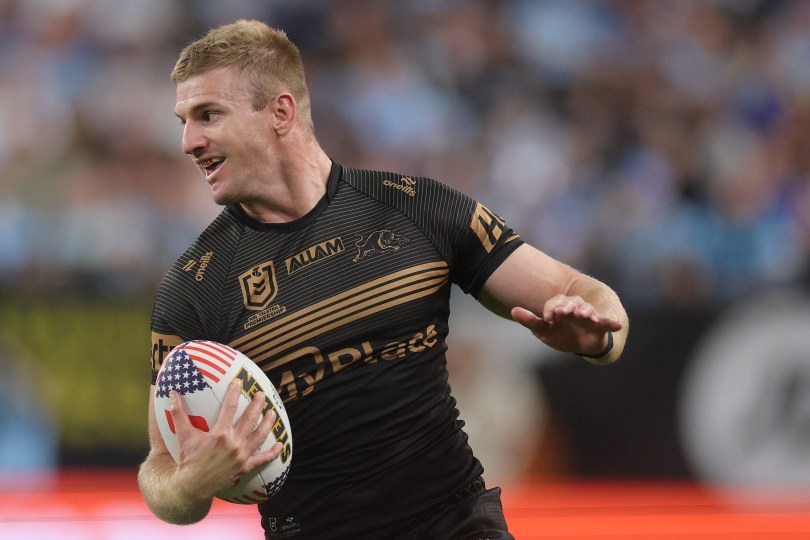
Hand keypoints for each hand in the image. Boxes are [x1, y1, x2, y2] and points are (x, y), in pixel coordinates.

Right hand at [169, 378, 282, 501]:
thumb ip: (178, 414)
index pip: (230, 407)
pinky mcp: (245, 467)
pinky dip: (273, 453)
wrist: (192, 486)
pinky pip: (262, 460)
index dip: (234, 392)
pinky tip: (281, 445)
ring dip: (268, 423)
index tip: (239, 382)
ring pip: (260, 436)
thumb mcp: (183, 436)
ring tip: (272, 413)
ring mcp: (242, 456)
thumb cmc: (188, 459)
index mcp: (220, 434)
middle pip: (250, 419)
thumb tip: (172, 393)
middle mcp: (234, 443)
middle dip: (257, 405)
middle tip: (261, 394)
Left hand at [511, 294, 622, 355]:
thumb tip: (513, 310)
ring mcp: (587, 315)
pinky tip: (617, 326)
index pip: (554, 304)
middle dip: (567, 306)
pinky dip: (611, 323)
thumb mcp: (543, 331)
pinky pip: (606, 323)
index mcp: (559, 307)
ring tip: (582, 314)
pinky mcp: (599, 325)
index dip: (551, 309)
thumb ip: (529, 320)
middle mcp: (574, 308)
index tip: (548, 318)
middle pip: (571, 302)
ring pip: (587, 309)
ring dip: (585, 311)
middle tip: (562, 312)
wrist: (579, 345)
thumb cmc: (559, 335)